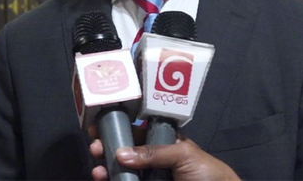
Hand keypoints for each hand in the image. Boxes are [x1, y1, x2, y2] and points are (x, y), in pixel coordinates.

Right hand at [89, 134, 240, 180]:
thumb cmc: (207, 172)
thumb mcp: (183, 155)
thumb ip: (154, 153)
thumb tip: (122, 153)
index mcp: (163, 143)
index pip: (137, 132)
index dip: (119, 129)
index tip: (100, 126)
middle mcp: (153, 161)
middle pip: (124, 152)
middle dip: (107, 148)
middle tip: (95, 146)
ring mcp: (149, 177)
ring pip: (122, 171)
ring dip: (107, 168)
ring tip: (98, 169)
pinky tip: (104, 178)